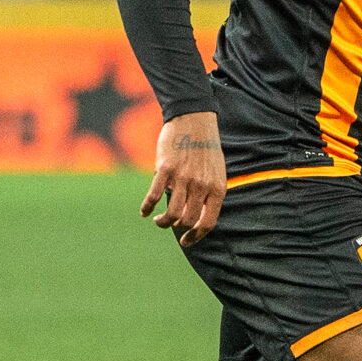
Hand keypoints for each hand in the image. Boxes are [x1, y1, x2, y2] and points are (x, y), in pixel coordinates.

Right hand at [143, 112, 226, 245]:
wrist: (194, 120)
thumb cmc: (205, 147)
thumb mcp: (216, 172)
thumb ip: (209, 193)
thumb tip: (197, 215)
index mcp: (217, 189)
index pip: (207, 222)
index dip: (196, 236)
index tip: (186, 240)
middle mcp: (201, 186)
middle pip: (187, 220)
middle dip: (177, 228)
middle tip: (169, 224)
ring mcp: (184, 178)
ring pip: (172, 213)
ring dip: (163, 223)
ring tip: (158, 221)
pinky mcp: (166, 169)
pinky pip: (154, 196)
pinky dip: (147, 208)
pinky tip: (144, 212)